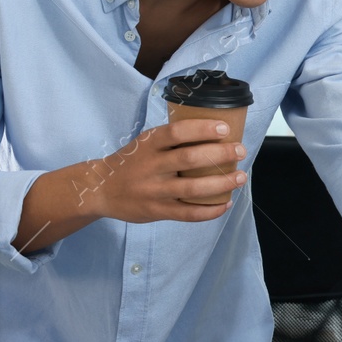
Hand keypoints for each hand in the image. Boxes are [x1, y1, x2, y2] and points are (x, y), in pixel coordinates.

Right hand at [75, 119, 246, 222]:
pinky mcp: (157, 211)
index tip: (224, 128)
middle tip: (239, 151)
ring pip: (193, 188)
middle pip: (190, 159)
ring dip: (222, 183)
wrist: (100, 189)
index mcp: (148, 144)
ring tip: (240, 177)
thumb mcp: (144, 142)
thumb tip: (213, 132)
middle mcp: (151, 166)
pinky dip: (210, 210)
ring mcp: (154, 191)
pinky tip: (225, 204)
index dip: (202, 129)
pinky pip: (188, 213)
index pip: (177, 132)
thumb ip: (171, 139)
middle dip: (220, 154)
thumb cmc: (131, 161)